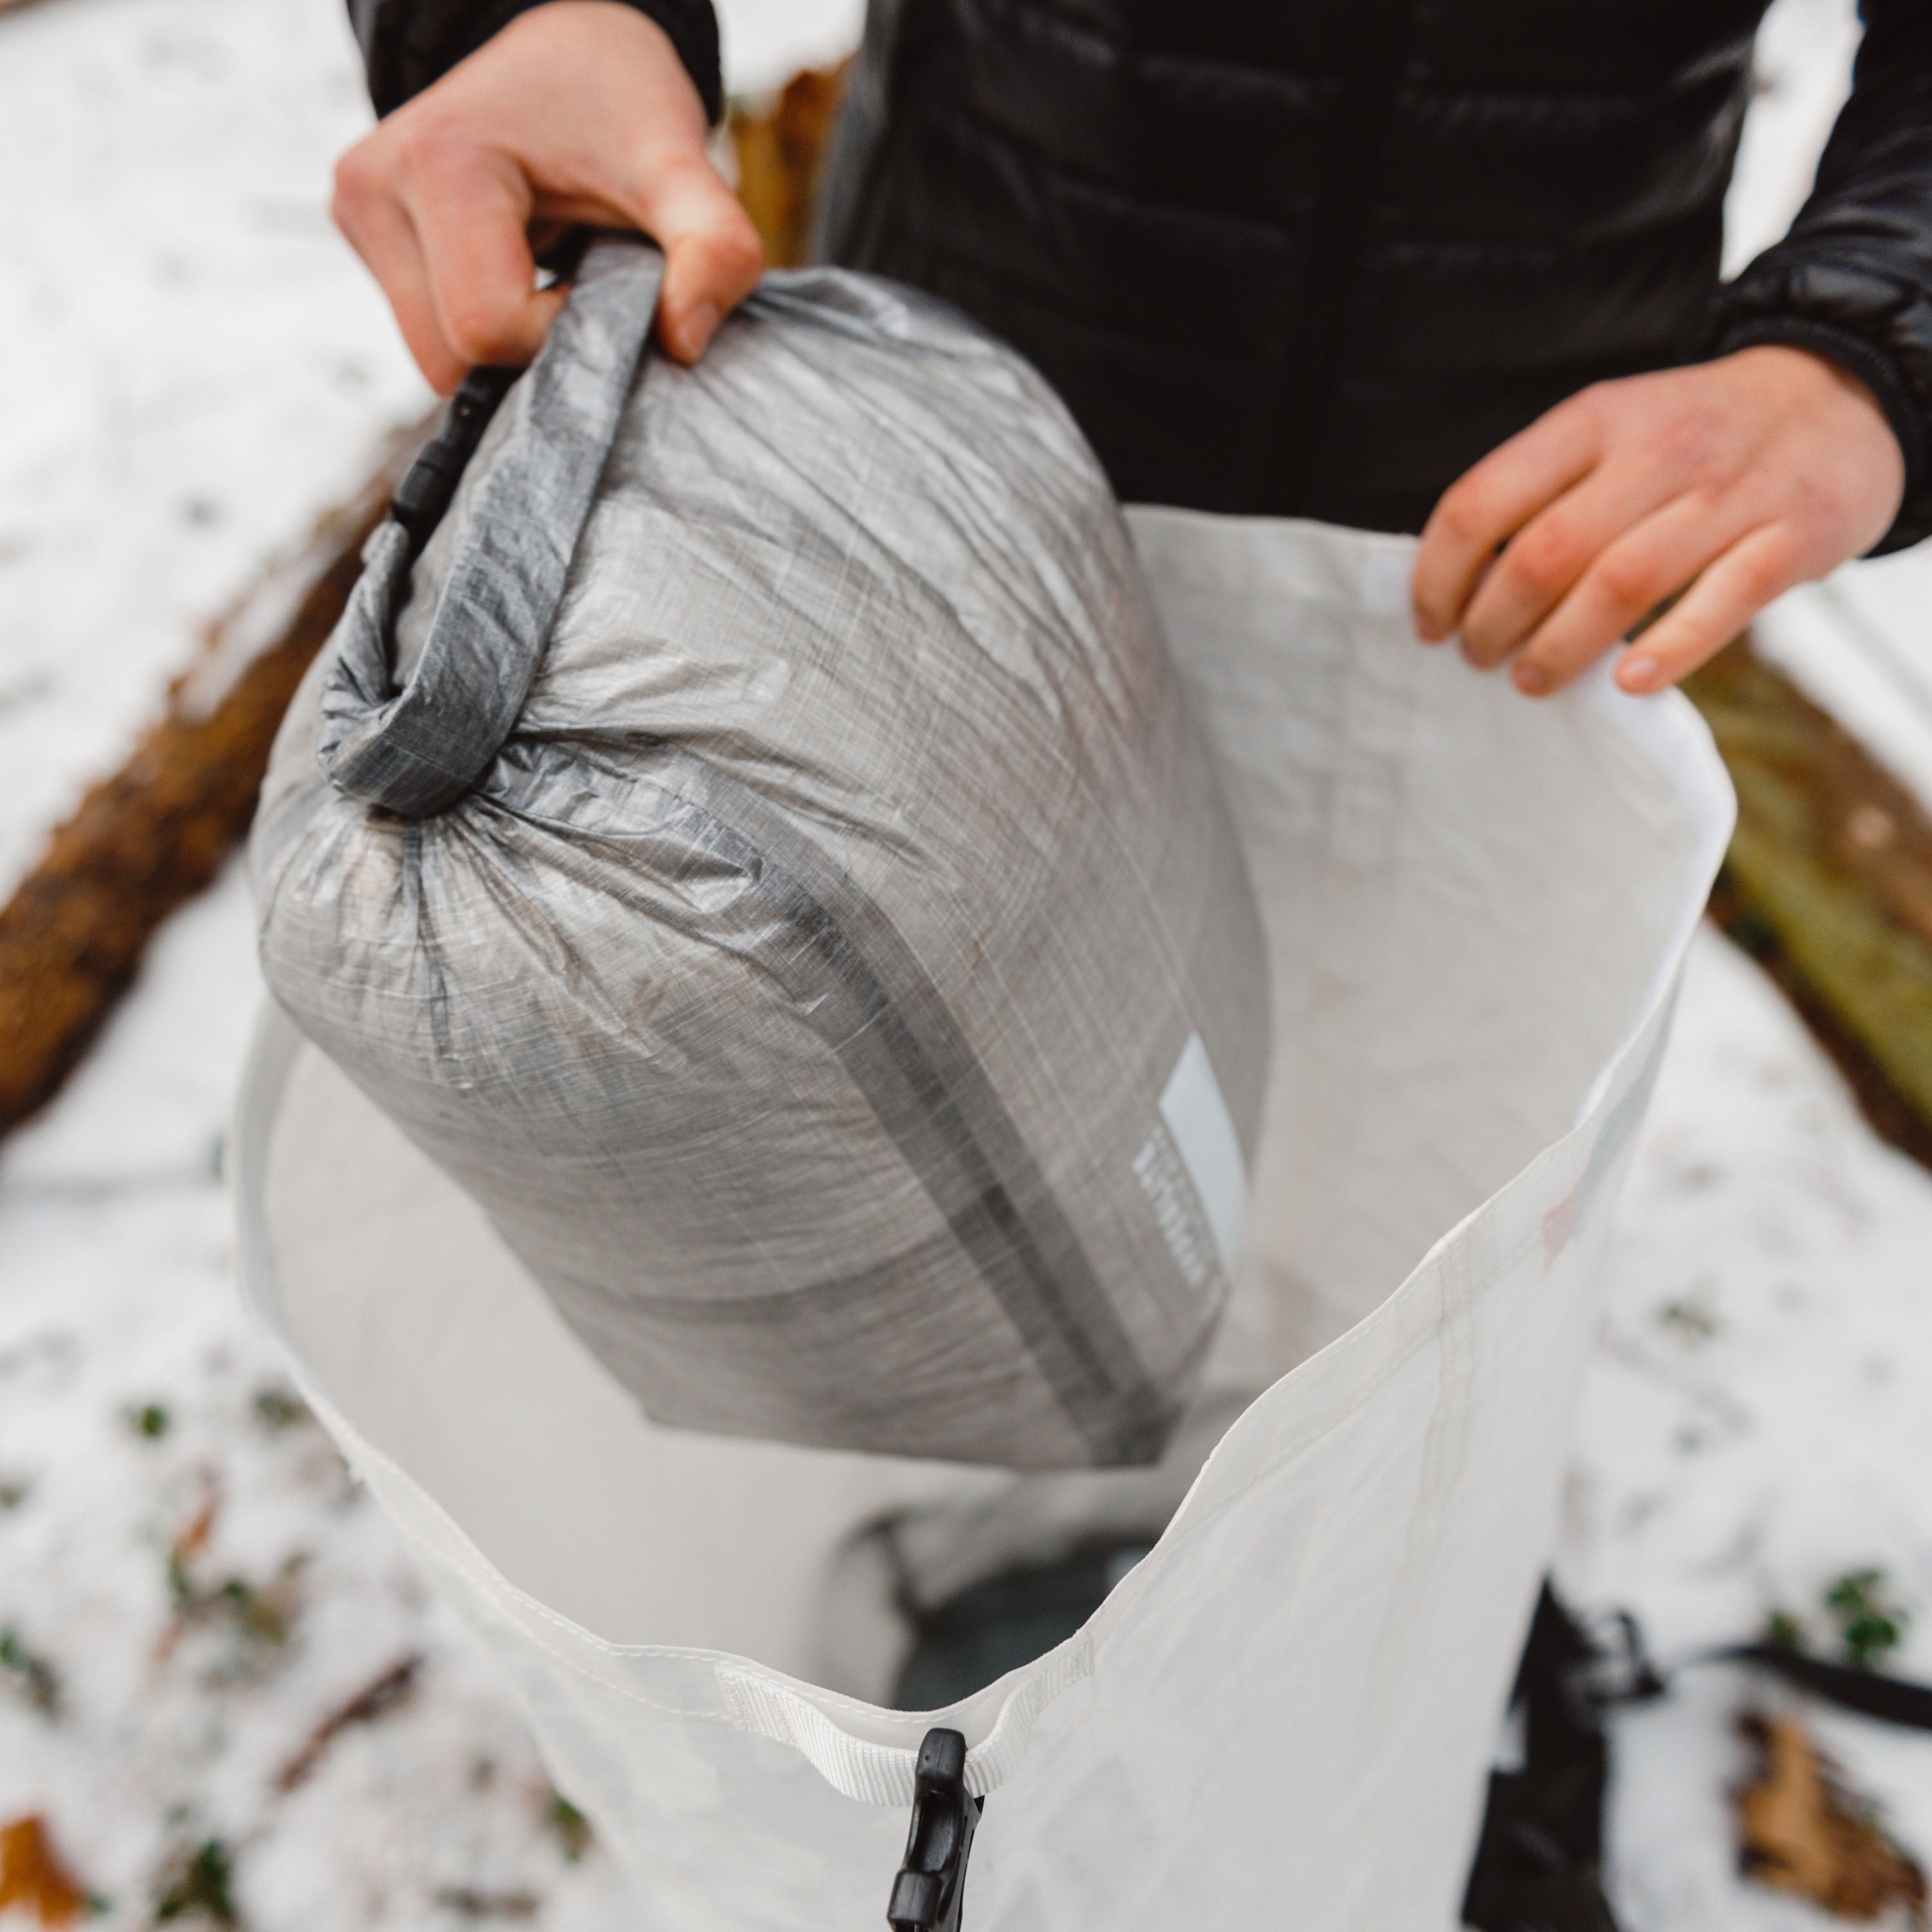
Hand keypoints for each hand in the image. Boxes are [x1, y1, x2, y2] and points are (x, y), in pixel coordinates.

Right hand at [331, 0, 764, 393]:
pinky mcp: (363, 235)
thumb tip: (685, 344)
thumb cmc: (618, 102)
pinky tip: (517, 272)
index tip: (603, 280)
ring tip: (549, 268)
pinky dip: (485, 330)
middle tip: (581, 279)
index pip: (487, 328)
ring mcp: (357, 213)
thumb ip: (713, 247)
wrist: (565, 51)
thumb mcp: (681, 164)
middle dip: (532, 349)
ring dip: (508, 345)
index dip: (563, 334)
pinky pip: (429, 338)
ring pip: (436, 362)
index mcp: (438, 162)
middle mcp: (372, 188)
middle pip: (452, 360)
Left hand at [1409, 346, 1905, 696]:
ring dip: (1561, 647)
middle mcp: (1657, 450)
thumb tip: (1458, 585)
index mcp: (1594, 421)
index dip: (1439, 575)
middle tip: (1479, 658)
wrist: (1840, 397)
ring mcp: (1728, 493)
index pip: (1483, 501)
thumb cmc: (1695, 438)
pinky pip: (1722, 601)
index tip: (1430, 624)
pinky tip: (1627, 684)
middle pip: (1545, 552)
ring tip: (1531, 679)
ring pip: (1621, 582)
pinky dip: (1669, 650)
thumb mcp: (1613, 431)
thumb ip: (1544, 492)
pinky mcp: (1792, 536)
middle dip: (1493, 621)